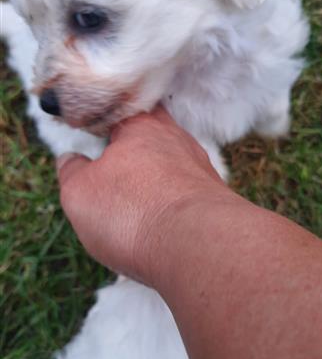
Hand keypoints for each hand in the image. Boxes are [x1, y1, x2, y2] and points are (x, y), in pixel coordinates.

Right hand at [57, 106, 226, 285]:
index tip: (96, 137)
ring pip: (172, 165)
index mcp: (143, 128)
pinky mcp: (215, 198)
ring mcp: (201, 169)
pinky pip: (186, 192)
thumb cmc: (132, 212)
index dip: (107, 124)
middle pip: (152, 137)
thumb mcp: (80, 192)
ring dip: (155, 179)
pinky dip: (172, 200)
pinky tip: (161, 218)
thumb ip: (72, 171)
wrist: (195, 246)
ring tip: (137, 201)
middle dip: (133, 153)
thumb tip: (71, 160)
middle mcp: (178, 141)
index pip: (123, 112)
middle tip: (116, 173)